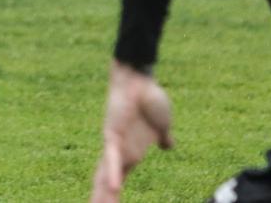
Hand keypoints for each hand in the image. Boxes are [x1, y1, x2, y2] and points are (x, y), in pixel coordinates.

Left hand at [89, 62, 174, 201]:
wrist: (140, 79)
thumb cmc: (150, 99)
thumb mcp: (162, 126)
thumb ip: (163, 138)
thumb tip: (168, 145)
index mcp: (130, 153)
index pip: (119, 180)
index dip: (112, 196)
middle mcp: (119, 153)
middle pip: (106, 183)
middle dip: (102, 200)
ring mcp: (114, 144)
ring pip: (105, 176)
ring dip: (103, 195)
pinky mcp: (113, 134)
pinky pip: (113, 157)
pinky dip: (114, 173)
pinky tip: (114, 188)